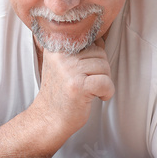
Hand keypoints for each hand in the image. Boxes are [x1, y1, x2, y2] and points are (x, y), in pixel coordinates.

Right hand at [28, 39, 114, 154]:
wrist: (49, 119)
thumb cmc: (62, 92)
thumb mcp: (63, 65)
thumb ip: (79, 50)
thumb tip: (101, 38)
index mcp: (56, 46)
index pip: (89, 40)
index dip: (94, 57)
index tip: (86, 72)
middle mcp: (60, 55)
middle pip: (100, 53)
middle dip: (100, 70)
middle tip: (88, 84)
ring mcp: (68, 70)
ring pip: (105, 66)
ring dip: (104, 82)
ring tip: (90, 90)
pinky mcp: (77, 85)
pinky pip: (106, 82)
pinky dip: (107, 92)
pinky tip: (97, 97)